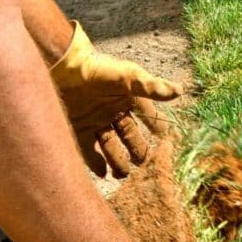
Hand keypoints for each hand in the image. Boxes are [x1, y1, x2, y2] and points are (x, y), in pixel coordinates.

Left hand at [50, 22, 181, 177]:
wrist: (62, 66)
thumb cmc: (97, 69)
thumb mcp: (127, 77)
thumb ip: (151, 87)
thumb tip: (179, 91)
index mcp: (128, 99)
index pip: (149, 117)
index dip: (158, 128)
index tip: (168, 142)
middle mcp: (113, 112)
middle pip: (130, 137)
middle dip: (139, 152)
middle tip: (145, 166)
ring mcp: (95, 122)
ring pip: (111, 148)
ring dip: (118, 162)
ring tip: (123, 175)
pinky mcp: (78, 129)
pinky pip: (89, 152)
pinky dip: (97, 164)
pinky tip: (104, 174)